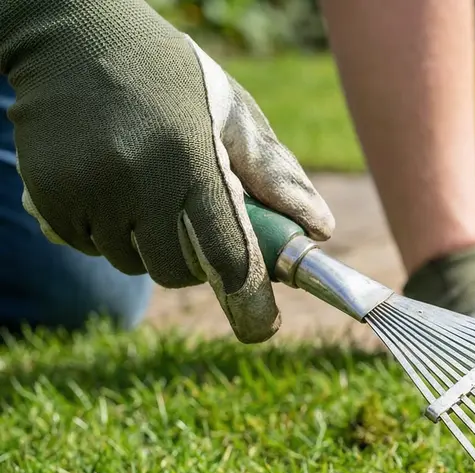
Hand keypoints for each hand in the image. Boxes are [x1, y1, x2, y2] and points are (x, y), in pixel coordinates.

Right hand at [0, 0, 333, 342]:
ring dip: (147, 243)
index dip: (249, 298)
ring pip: (132, 262)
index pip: (229, 254)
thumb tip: (320, 228)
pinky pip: (89, 246)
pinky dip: (106, 231)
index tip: (262, 326)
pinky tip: (110, 183)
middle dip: (195, 261)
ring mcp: (89, 191)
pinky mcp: (50, 196)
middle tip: (193, 222)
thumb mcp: (232, 113)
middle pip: (177, 271)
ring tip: (148, 187)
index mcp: (195, 162)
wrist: (76, 38)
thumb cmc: (171, 79)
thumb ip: (275, 174)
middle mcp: (139, 182)